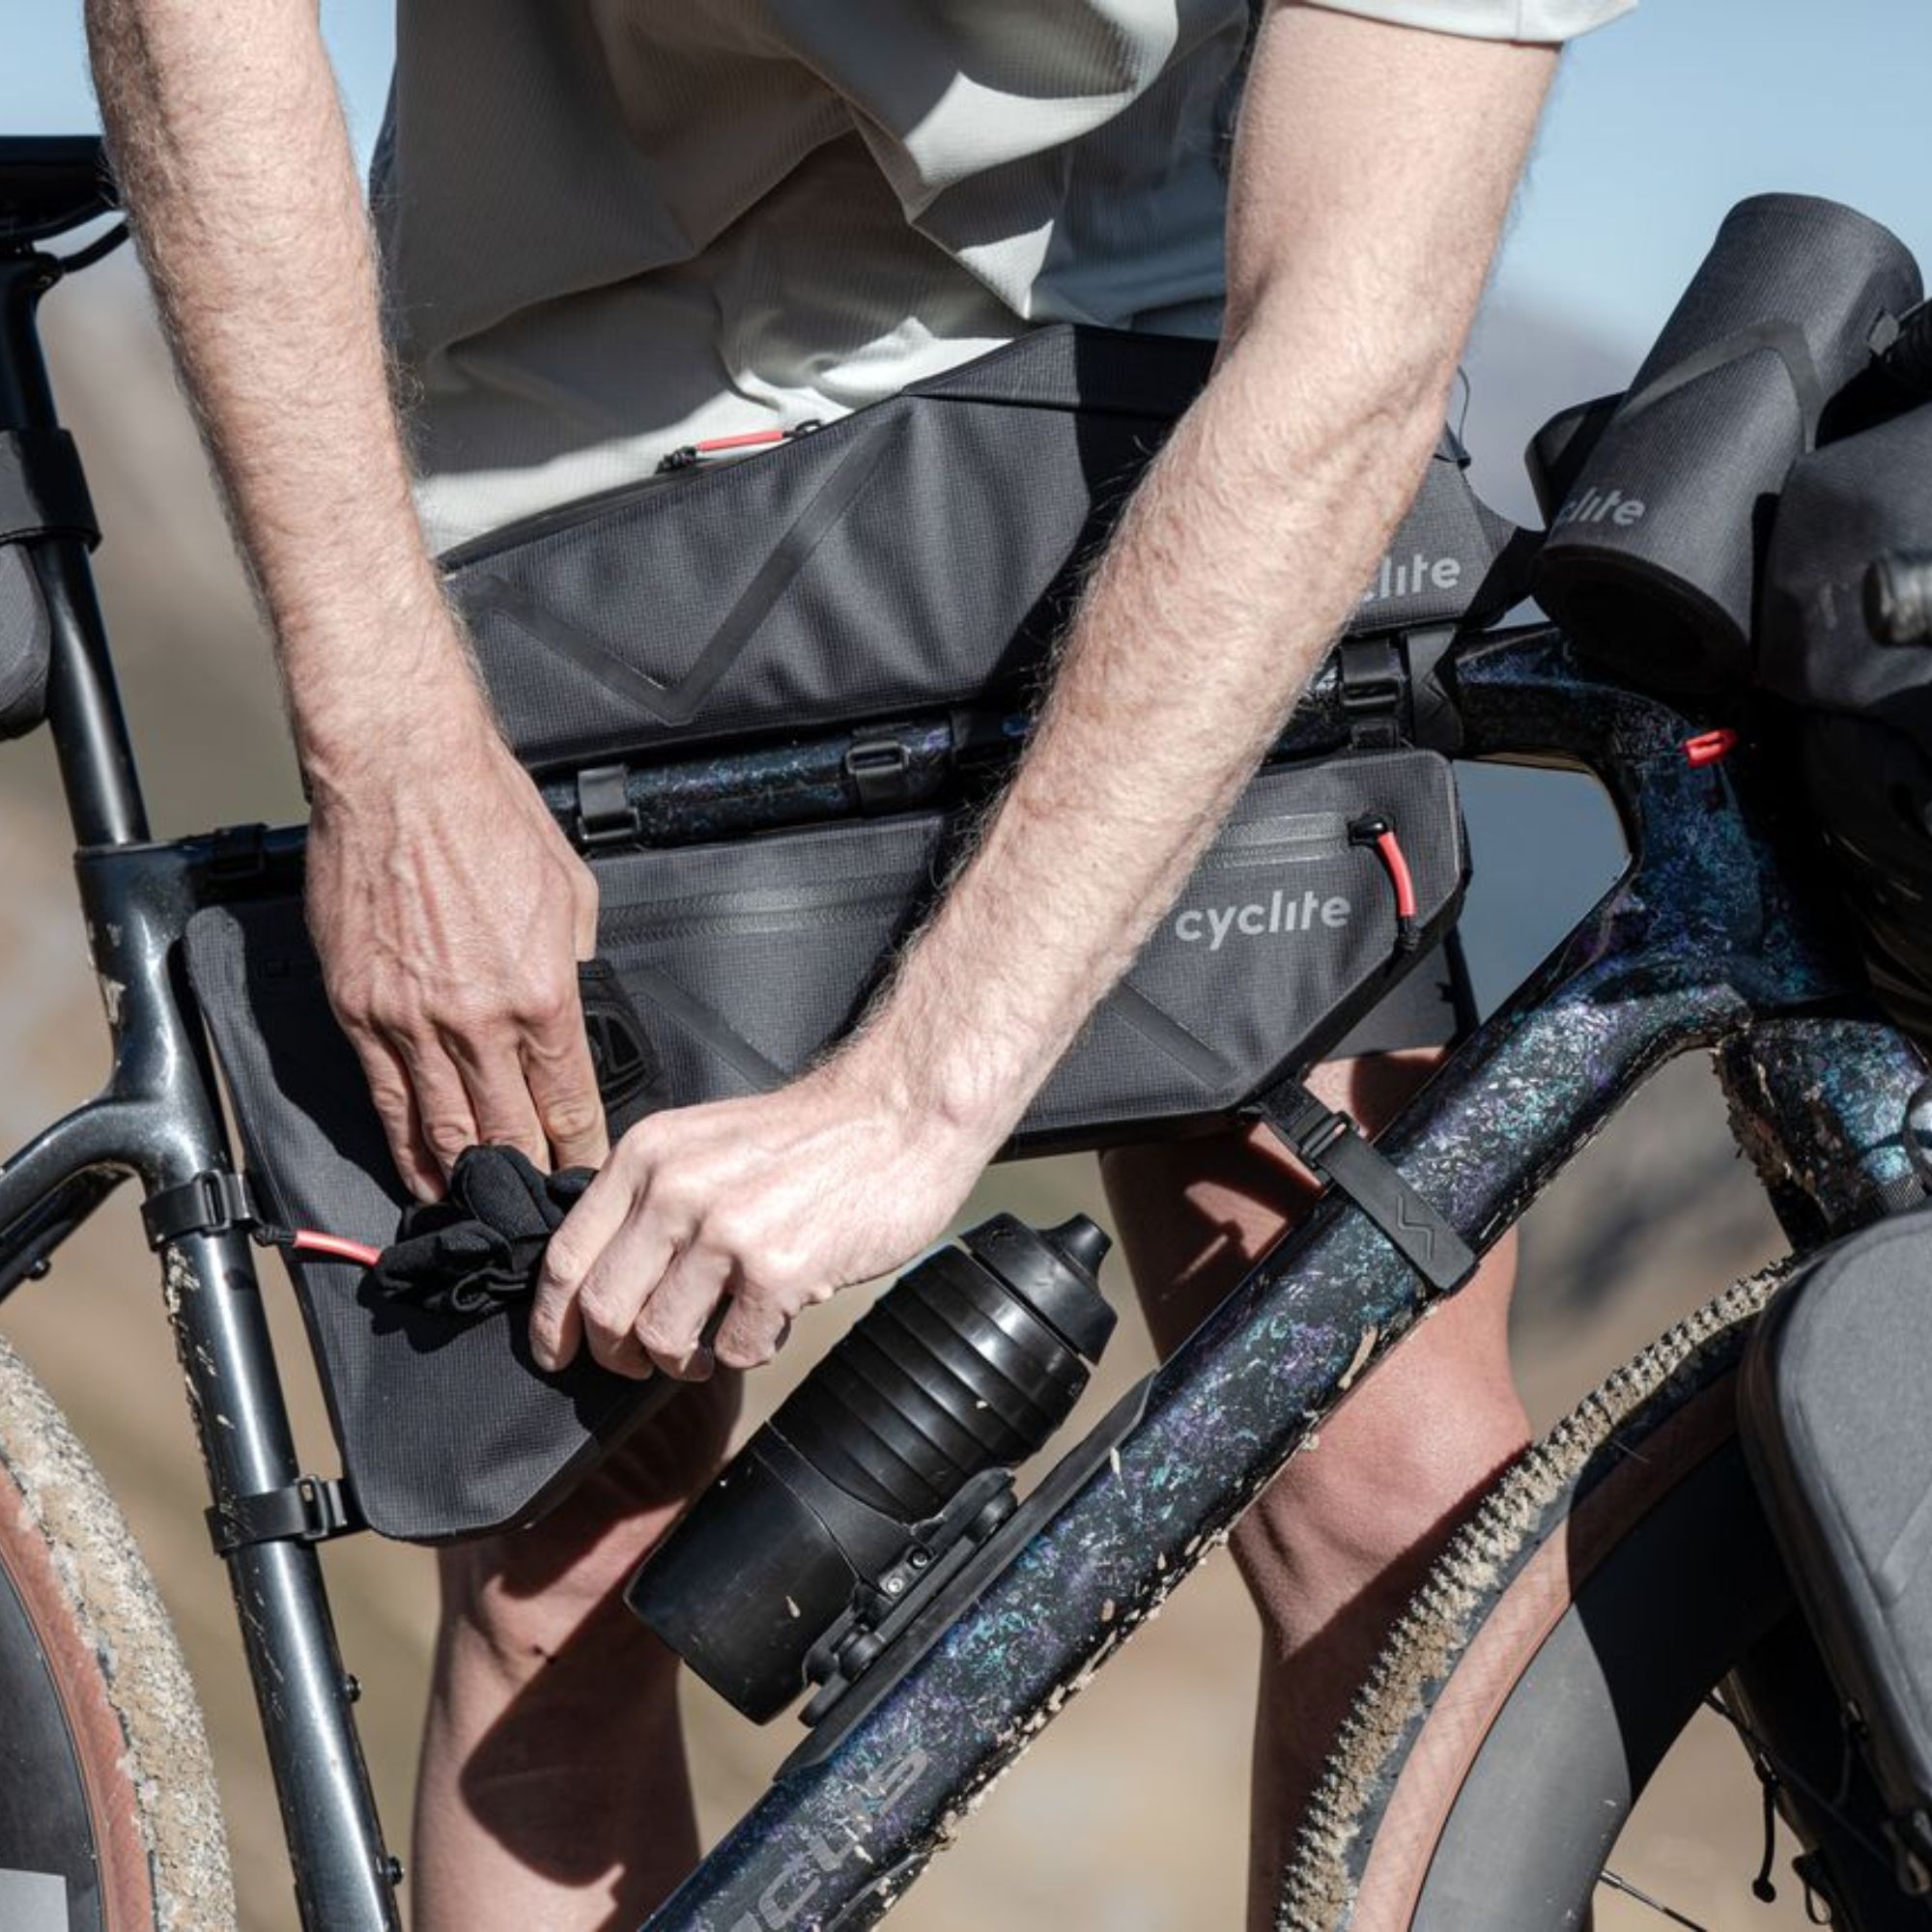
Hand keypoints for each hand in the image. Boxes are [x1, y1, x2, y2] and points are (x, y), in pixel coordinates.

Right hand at [306, 703, 606, 1197]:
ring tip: (483, 1207)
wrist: (401, 771)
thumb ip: (573, 963)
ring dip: (466, 1176)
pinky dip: (406, 1146)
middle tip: (541, 1207)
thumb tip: (570, 1003)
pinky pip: (384, 1099)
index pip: (569, 1103)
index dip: (580, 1150)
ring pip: (442, 1130)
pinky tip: (421, 1173)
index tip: (585, 1174)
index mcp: (543, 994)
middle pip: (509, 1132)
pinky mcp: (358, 1010)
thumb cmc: (490, 815)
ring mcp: (410, 1021)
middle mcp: (477, 1021)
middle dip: (529, 1176)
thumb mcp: (570, 893)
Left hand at [529, 1052, 1006, 1378]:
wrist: (899, 1114)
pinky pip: (735, 1350)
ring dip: (684, 1361)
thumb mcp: (703, 1143)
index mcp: (647, 1155)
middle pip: (603, 1310)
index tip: (560, 1352)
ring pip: (661, 1340)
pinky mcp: (777, 1271)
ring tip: (711, 1347)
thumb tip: (605, 1279)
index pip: (565, 1257)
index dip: (552, 1322)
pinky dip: (748, 1350)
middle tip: (646, 1361)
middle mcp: (675, 1190)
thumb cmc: (809, 1137)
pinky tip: (767, 1322)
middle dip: (618, 1355)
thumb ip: (650, 1195)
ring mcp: (725, 1232)